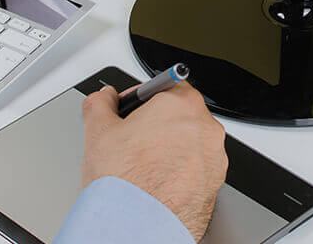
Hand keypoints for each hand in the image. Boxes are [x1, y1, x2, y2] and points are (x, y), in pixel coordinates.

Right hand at [80, 82, 227, 241]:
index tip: (131, 110)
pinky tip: (156, 184)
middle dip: (157, 125)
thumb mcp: (98, 130)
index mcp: (182, 104)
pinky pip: (196, 170)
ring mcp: (214, 159)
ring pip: (189, 145)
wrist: (136, 227)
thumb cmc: (125, 182)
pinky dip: (179, 174)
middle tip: (132, 142)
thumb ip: (100, 103)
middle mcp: (206, 128)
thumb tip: (103, 98)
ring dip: (170, 150)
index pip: (166, 86)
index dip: (143, 98)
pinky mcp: (215, 185)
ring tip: (142, 168)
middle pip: (180, 116)